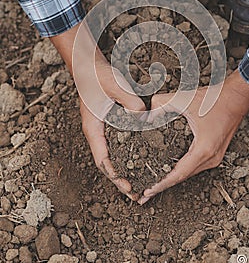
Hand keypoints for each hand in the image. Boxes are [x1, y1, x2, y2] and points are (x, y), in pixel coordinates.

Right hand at [51, 23, 145, 199]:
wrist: (89, 67)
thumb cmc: (98, 77)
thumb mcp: (115, 86)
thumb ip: (129, 101)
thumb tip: (144, 116)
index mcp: (93, 129)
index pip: (102, 160)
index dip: (115, 176)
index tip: (127, 188)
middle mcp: (97, 133)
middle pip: (108, 164)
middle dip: (121, 180)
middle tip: (137, 195)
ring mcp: (103, 129)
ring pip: (113, 156)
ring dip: (125, 170)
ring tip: (140, 184)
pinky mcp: (111, 124)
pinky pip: (119, 145)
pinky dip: (128, 156)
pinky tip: (140, 158)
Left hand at [138, 69, 248, 203]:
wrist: (238, 97)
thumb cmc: (215, 99)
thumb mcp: (183, 99)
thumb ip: (160, 104)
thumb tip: (144, 115)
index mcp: (203, 150)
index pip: (178, 174)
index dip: (161, 184)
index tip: (146, 193)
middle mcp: (211, 158)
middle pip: (183, 178)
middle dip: (163, 186)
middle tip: (144, 195)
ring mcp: (215, 157)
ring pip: (189, 173)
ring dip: (172, 180)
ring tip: (154, 186)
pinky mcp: (215, 153)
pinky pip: (195, 167)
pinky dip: (181, 171)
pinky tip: (169, 171)